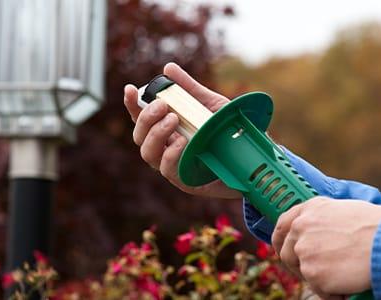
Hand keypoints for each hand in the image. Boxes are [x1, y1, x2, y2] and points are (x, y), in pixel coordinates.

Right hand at [124, 62, 240, 198]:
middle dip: (146, 117)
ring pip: (148, 153)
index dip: (132, 104)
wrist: (250, 159)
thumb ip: (190, 89)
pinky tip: (182, 141)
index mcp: (167, 130)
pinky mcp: (185, 180)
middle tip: (162, 105)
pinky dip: (171, 154)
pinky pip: (168, 170)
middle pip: (139, 135)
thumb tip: (168, 68)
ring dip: (156, 134)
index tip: (130, 89)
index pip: (141, 118)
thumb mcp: (210, 106)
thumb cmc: (227, 133)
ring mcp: (173, 166)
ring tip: (173, 119)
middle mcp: (165, 148)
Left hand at [271, 197, 380, 298]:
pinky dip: (333, 292)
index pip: (282, 225)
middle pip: (288, 254)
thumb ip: (323, 221)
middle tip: (322, 273)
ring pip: (305, 274)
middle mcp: (302, 227)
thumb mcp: (344, 211)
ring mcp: (305, 251)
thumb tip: (320, 236)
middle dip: (302, 267)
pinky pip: (319, 290)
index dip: (281, 242)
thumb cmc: (377, 227)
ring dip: (321, 279)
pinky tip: (349, 282)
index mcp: (310, 209)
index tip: (283, 251)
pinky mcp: (313, 273)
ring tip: (345, 274)